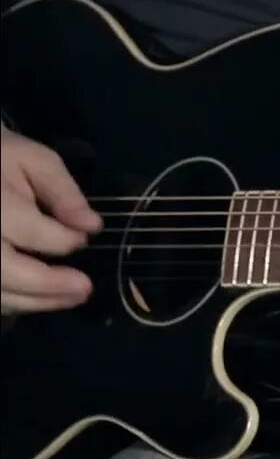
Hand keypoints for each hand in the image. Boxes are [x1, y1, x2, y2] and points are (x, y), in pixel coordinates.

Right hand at [1, 126, 100, 314]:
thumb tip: (92, 226)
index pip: (28, 230)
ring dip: (34, 301)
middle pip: (4, 270)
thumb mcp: (34, 160)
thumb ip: (63, 192)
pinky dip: (14, 301)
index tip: (83, 240)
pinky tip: (41, 298)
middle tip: (85, 288)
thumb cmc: (0, 157)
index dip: (61, 240)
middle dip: (47, 284)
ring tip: (73, 298)